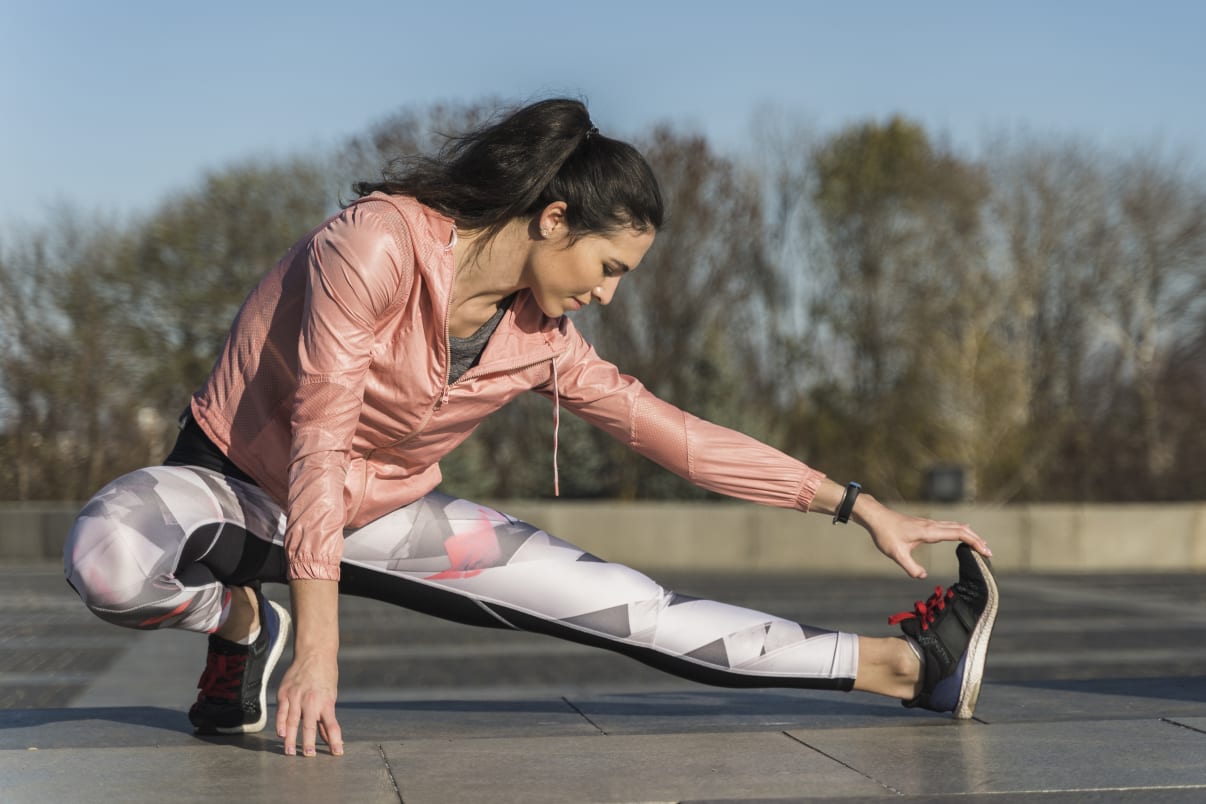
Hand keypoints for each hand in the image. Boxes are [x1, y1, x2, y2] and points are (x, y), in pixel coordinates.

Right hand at [276, 651, 342, 756]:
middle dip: (309, 743)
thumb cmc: (326, 677)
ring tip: (290, 752)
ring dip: (291, 739)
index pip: (332, 725)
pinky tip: (281, 734)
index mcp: (326, 702)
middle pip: (309, 726)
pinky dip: (281, 724)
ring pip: (292, 721)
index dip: (334, 740)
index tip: (337, 753)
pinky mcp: (284, 693)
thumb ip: (326, 718)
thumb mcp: (331, 696)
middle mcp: (310, 700)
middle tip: (309, 756)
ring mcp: (295, 696)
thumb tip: (328, 738)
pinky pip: (281, 712)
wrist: (314, 653)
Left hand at [857, 497, 991, 578]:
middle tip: (989, 553)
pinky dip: (960, 531)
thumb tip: (922, 576)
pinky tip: (962, 534)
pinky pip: (948, 526)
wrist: (876, 517)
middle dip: (977, 539)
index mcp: (928, 531)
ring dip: (970, 534)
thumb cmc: (885, 534)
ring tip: (981, 546)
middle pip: (962, 528)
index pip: (958, 533)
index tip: (986, 552)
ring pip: (956, 526)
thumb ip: (910, 567)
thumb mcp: (895, 554)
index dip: (974, 542)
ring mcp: (929, 523)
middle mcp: (932, 525)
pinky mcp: (925, 524)